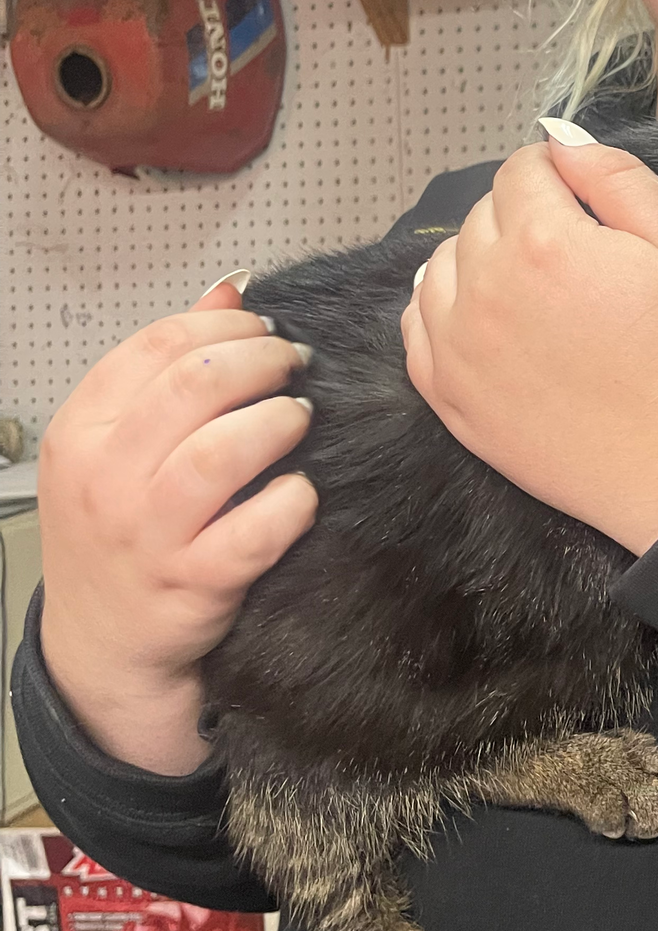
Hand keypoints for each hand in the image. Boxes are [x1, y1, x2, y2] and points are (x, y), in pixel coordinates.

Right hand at [37, 278, 317, 774]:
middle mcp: (104, 479)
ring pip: (219, 453)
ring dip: (276, 423)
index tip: (263, 329)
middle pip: (193, 386)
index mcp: (81, 430)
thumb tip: (232, 288)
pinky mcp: (192, 584)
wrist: (102, 643)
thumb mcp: (118, 444)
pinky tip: (303, 492)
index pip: (155, 346)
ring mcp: (145, 535)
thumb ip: (169, 365)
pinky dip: (290, 503)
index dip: (224, 325)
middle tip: (294, 366)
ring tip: (299, 418)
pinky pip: (253, 532)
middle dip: (261, 362)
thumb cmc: (119, 530)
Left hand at [402, 138, 657, 555]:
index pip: (521, 170)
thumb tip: (558, 138)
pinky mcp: (447, 396)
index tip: (583, 204)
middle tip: (573, 256)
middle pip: (481, 214)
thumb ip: (613, 177)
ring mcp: (456, 346)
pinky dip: (445, 311)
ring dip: (480, 261)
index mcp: (543, 241)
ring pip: (442, 265)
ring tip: (533, 290)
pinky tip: (490, 321)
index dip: (557, 177)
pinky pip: (418, 325)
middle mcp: (484, 288)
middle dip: (522, 218)